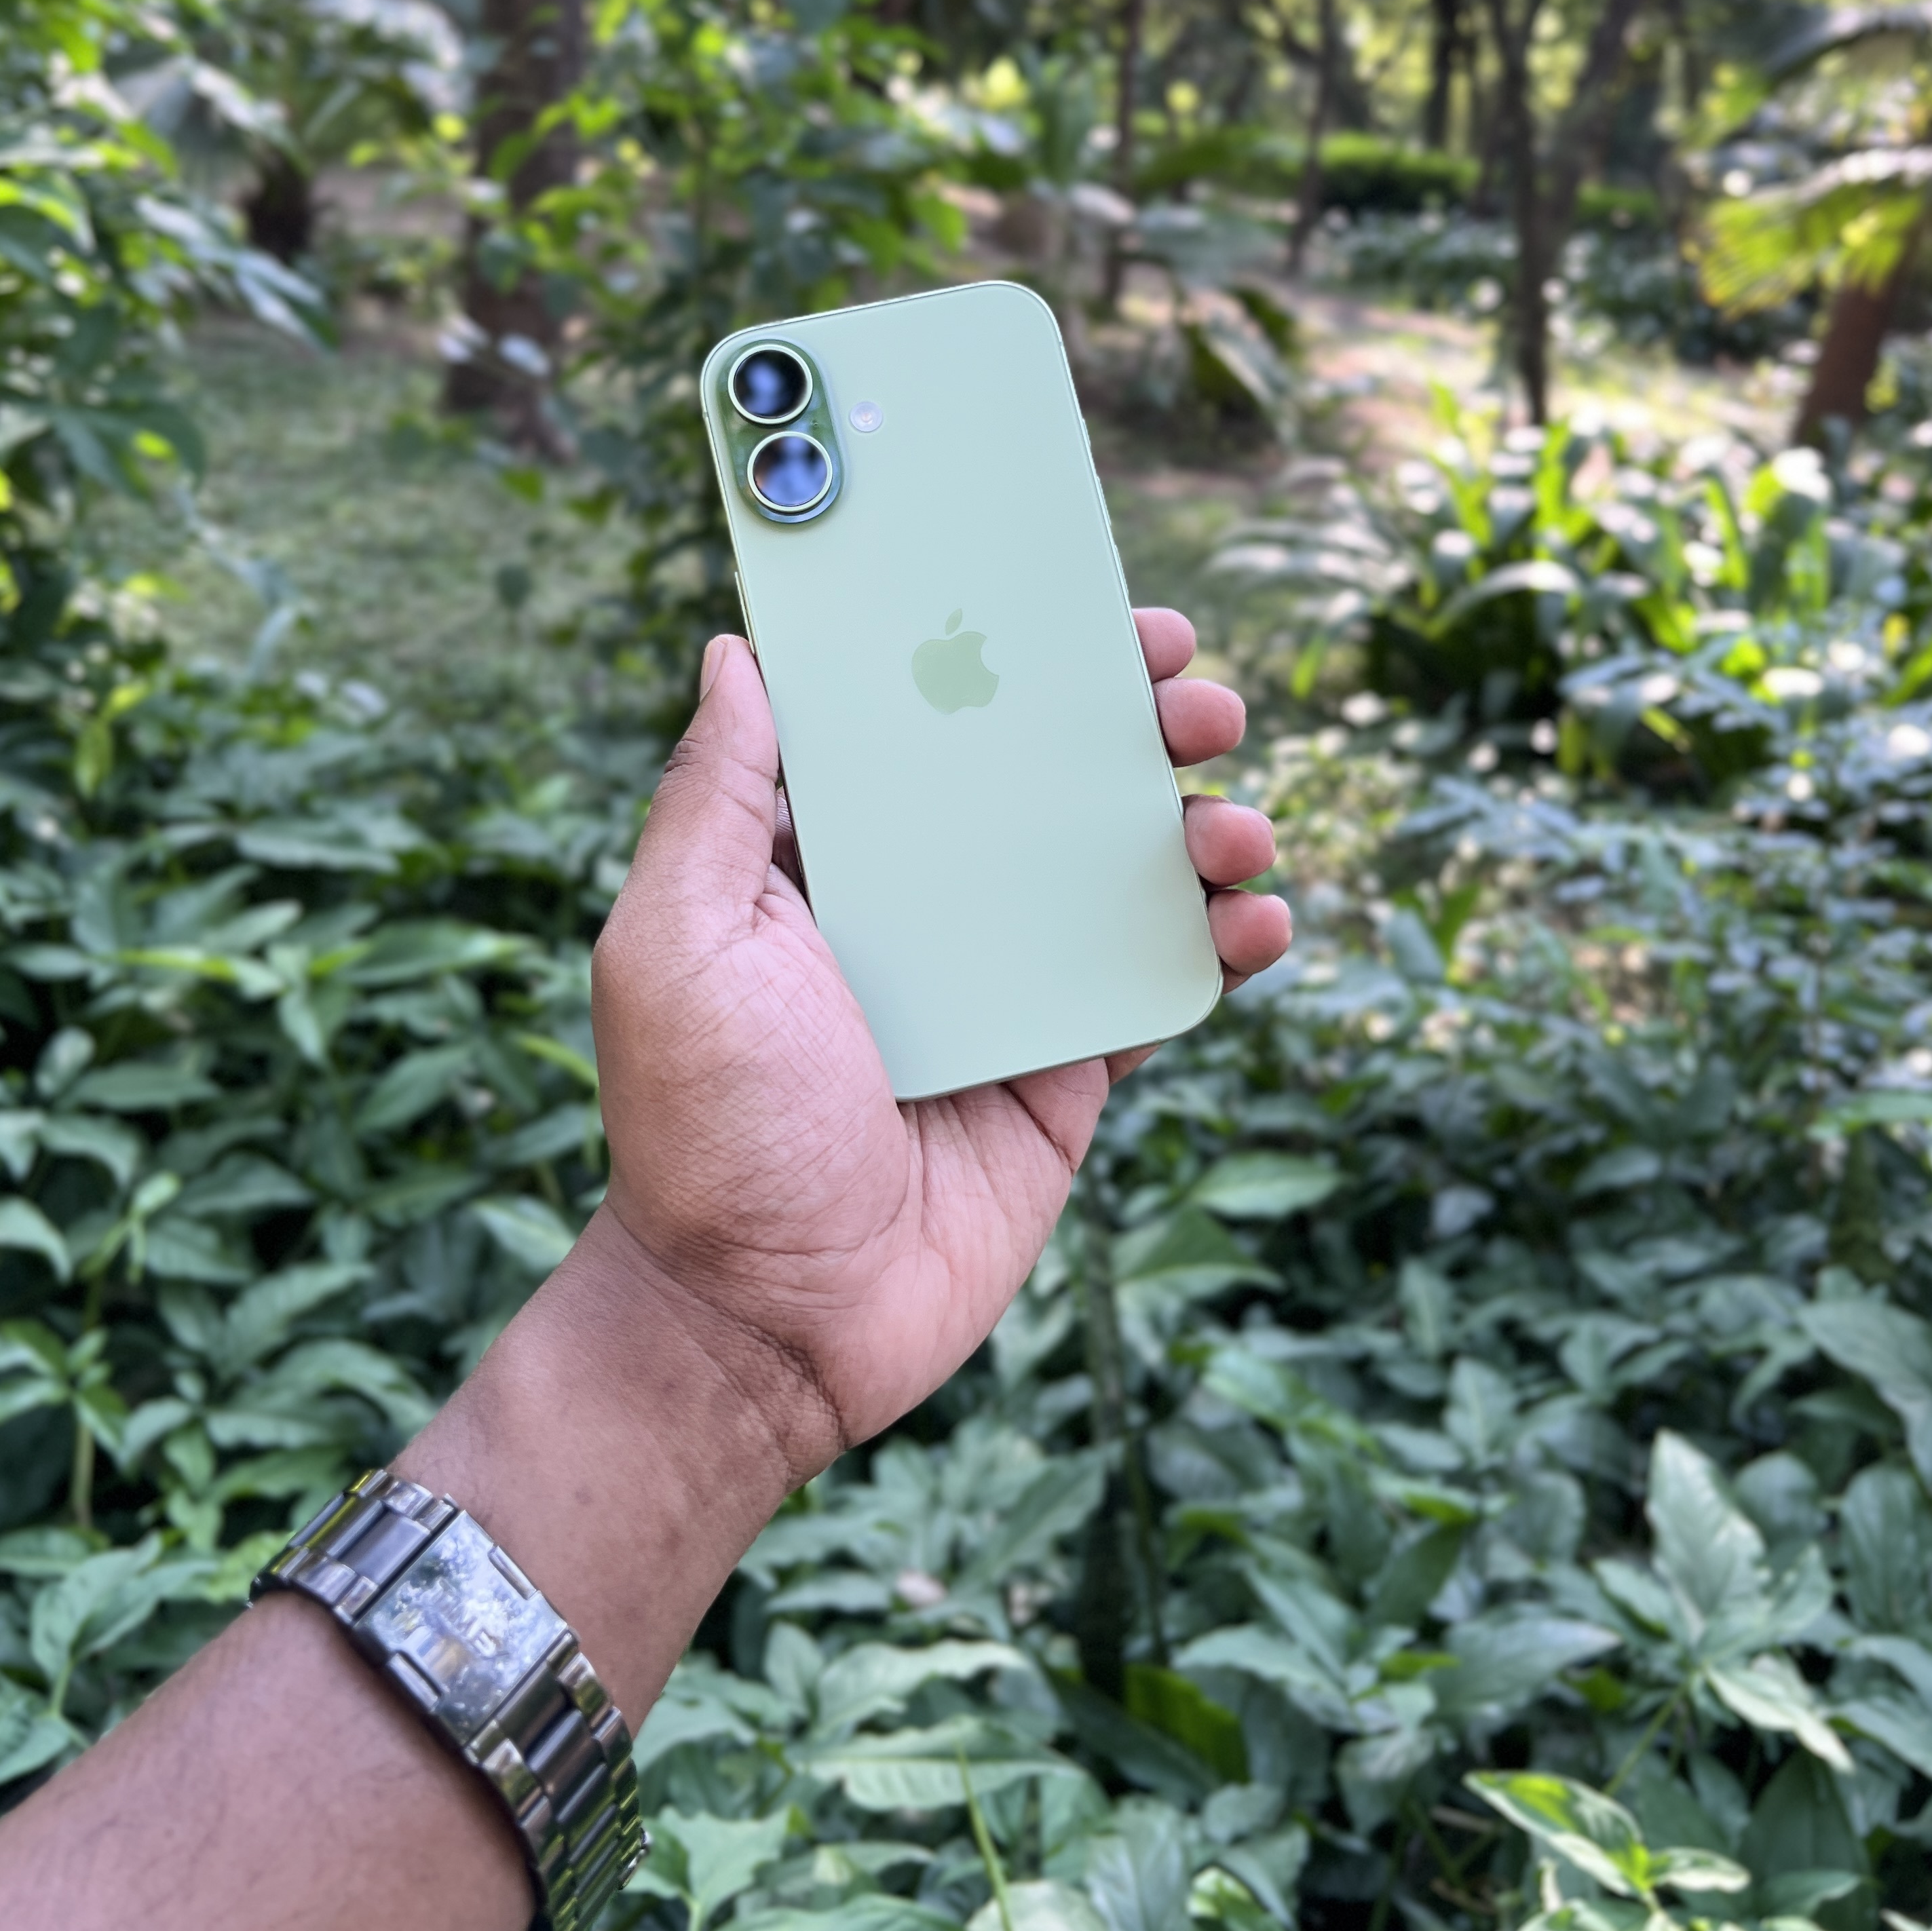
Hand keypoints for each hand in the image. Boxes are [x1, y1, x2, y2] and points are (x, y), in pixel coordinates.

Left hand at [588, 606, 1287, 1483]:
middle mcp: (927, 906)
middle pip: (1049, 781)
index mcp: (834, 858)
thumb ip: (712, 800)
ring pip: (1123, 872)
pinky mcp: (1067, 1073)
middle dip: (1134, 724)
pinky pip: (1158, 988)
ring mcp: (1007, 988)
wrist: (767, 1322)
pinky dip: (1222, 946)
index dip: (1010, 657)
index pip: (933, 724)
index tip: (1085, 608)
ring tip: (1233, 822)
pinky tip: (1256, 921)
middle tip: (1200, 700)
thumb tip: (737, 654)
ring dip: (1199, 826)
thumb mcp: (675, 942)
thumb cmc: (701, 1127)